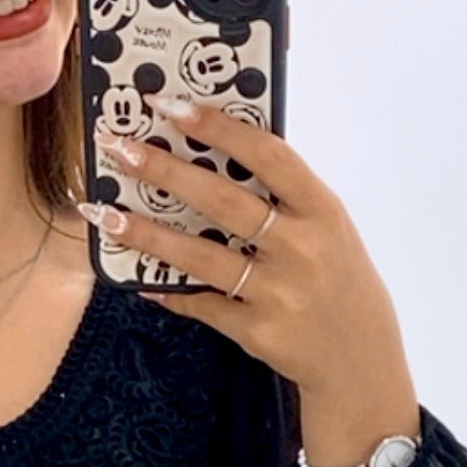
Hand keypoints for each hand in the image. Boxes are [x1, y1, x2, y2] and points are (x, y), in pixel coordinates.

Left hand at [85, 97, 419, 434]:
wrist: (360, 360)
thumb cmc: (339, 281)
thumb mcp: (329, 229)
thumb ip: (285, 197)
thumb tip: (218, 153)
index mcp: (322, 209)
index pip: (267, 156)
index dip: (218, 128)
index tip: (171, 106)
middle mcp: (301, 248)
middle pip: (222, 202)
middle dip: (165, 171)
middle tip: (118, 148)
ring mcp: (278, 293)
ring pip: (201, 257)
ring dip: (148, 234)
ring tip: (106, 214)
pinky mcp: (258, 332)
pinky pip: (202, 306)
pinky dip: (170, 292)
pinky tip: (139, 281)